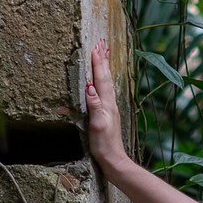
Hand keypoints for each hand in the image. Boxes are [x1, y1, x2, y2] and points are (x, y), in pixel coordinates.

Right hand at [85, 39, 127, 171]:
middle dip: (103, 59)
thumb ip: (94, 105)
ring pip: (107, 82)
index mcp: (106, 103)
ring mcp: (109, 107)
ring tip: (104, 55)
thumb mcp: (96, 124)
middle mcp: (109, 102)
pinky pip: (105, 90)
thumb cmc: (103, 144)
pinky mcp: (107, 113)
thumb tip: (89, 86)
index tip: (96, 47)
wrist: (113, 159)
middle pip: (106, 76)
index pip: (101, 78)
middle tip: (102, 43)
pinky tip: (102, 80)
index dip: (98, 63)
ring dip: (105, 67)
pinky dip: (103, 80)